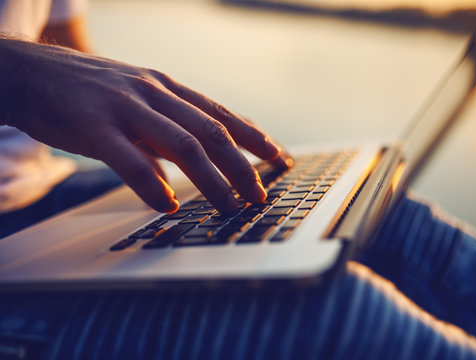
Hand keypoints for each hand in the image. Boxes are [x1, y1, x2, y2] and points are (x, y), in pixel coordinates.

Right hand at [0, 39, 292, 212]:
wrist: (28, 71)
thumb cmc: (87, 93)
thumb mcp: (136, 104)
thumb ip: (162, 133)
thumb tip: (184, 174)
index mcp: (167, 88)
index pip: (222, 114)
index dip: (255, 138)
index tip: (280, 159)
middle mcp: (154, 93)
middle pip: (212, 132)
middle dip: (243, 166)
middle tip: (261, 195)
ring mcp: (126, 107)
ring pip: (183, 144)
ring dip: (213, 180)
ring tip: (230, 206)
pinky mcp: (93, 125)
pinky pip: (130, 158)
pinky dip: (153, 184)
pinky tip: (168, 205)